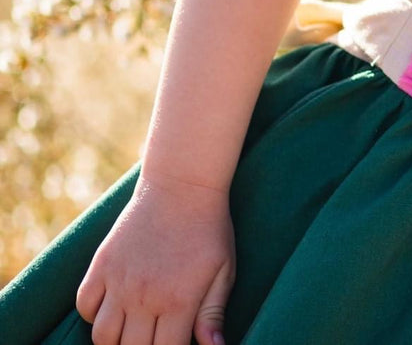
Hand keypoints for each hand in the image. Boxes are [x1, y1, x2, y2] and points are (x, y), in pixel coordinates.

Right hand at [75, 169, 235, 344]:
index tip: (172, 344)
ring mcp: (119, 281)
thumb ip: (213, 314)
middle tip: (152, 339)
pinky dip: (94, 316)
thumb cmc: (210, 230)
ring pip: (102, 337)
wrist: (182, 187)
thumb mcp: (223, 270)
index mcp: (179, 301)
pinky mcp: (101, 265)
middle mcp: (144, 296)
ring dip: (114, 342)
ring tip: (130, 335)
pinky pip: (84, 306)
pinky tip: (113, 310)